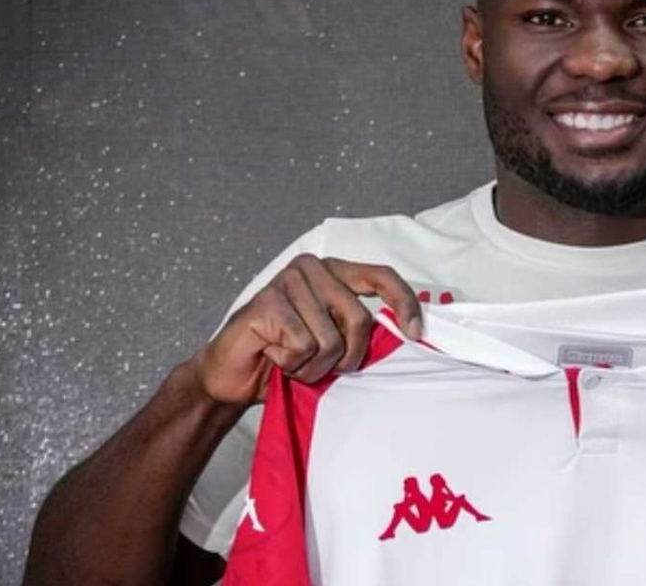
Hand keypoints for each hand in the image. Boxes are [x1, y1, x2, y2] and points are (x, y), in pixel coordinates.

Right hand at [189, 254, 421, 404]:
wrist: (231, 377)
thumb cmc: (287, 358)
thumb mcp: (333, 341)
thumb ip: (360, 329)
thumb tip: (408, 333)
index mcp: (334, 272)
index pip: (381, 276)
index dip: (404, 303)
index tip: (414, 333)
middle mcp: (312, 268)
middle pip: (360, 319)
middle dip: (346, 358)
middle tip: (320, 367)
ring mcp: (286, 281)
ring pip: (330, 340)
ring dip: (313, 366)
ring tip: (291, 361)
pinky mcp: (266, 302)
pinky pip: (303, 346)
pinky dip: (291, 364)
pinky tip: (273, 355)